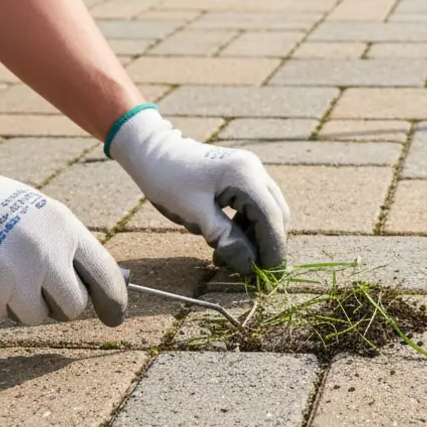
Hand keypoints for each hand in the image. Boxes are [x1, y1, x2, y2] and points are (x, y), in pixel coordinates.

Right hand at [0, 125, 127, 325]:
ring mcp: (17, 276)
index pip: (105, 274)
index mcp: (64, 228)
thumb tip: (95, 287)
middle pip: (73, 306)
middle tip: (36, 292)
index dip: (113, 301)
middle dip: (58, 307)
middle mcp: (47, 253)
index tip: (114, 318)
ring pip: (34, 316)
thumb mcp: (38, 215)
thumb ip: (64, 247)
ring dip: (18, 305)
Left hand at [107, 106, 289, 273]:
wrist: (151, 151)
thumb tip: (249, 265)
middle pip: (276, 214)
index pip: (271, 217)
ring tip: (228, 258)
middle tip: (253, 272)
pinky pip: (253, 205)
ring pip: (266, 211)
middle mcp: (254, 170)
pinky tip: (225, 241)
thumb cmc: (168, 180)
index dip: (273, 249)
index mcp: (245, 176)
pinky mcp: (242, 176)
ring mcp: (250, 171)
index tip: (271, 275)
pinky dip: (245, 226)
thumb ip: (226, 238)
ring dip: (254, 237)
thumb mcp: (195, 213)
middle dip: (267, 244)